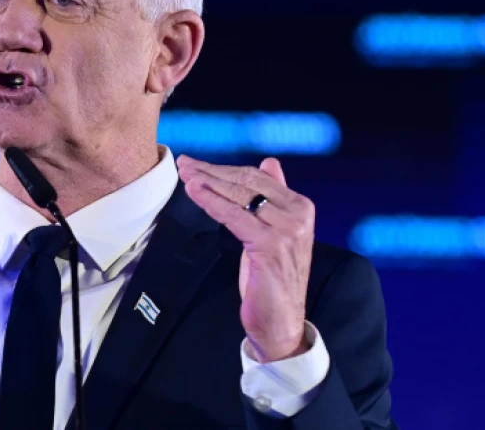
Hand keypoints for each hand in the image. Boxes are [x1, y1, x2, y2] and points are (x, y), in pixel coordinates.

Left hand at [176, 155, 313, 362]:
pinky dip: (211, 202)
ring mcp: (286, 229)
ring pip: (238, 196)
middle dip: (211, 172)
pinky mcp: (270, 246)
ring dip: (207, 182)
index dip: (224, 168)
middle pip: (246, 183)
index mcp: (300, 206)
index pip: (257, 177)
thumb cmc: (272, 278)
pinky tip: (194, 192)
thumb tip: (269, 162)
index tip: (198, 164)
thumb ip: (273, 197)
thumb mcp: (273, 231)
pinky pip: (233, 216)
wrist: (281, 321)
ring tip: (185, 173)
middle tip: (184, 164)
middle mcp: (298, 214)